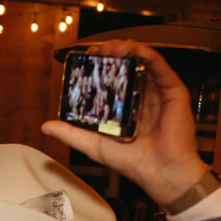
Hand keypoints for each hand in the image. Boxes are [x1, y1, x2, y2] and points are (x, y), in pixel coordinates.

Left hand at [41, 40, 208, 207]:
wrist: (159, 172)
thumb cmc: (133, 162)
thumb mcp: (93, 145)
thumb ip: (70, 134)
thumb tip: (46, 126)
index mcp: (126, 107)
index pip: (112, 78)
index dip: (99, 66)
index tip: (86, 59)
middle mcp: (143, 96)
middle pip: (126, 65)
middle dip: (110, 53)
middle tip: (95, 50)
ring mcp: (158, 92)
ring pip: (142, 60)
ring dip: (125, 48)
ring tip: (109, 47)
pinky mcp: (173, 91)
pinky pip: (160, 66)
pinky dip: (145, 54)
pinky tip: (131, 49)